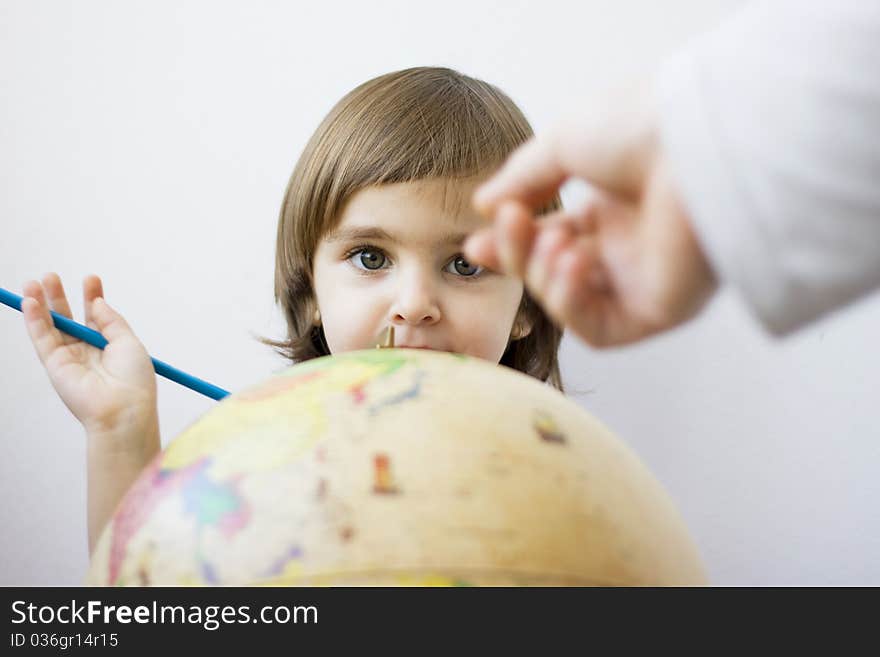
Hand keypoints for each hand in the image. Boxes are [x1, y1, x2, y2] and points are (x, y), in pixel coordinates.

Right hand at [21, 273, 157, 436]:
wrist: (124, 411)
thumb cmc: (134, 381)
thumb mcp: (129, 342)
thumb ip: (111, 320)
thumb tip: (97, 301)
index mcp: (110, 345)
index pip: (96, 316)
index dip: (92, 296)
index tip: (91, 278)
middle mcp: (88, 351)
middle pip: (69, 318)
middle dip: (59, 297)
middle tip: (51, 276)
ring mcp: (70, 358)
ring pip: (51, 326)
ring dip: (41, 304)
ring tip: (34, 282)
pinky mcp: (55, 367)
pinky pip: (42, 339)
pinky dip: (34, 320)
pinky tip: (30, 302)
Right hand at [464, 86, 717, 346]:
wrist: (697, 139)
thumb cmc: (640, 127)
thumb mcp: (564, 142)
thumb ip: (522, 178)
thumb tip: (485, 203)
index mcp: (616, 206)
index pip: (551, 236)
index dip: (511, 244)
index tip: (476, 241)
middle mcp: (632, 245)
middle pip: (554, 272)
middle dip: (517, 259)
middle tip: (497, 234)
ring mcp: (646, 279)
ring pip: (570, 302)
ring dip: (544, 274)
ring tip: (554, 237)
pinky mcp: (660, 309)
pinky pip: (599, 328)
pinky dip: (570, 302)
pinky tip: (572, 262)